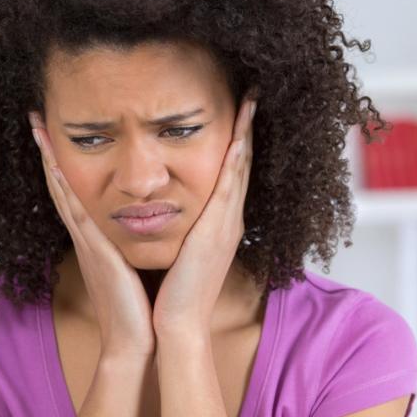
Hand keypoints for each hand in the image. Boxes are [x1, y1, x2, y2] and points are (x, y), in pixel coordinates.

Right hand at [28, 111, 155, 360]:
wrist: (138, 344)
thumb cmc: (141, 310)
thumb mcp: (134, 269)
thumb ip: (130, 249)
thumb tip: (144, 231)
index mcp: (98, 240)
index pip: (76, 193)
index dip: (63, 164)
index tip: (55, 134)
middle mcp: (87, 237)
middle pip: (62, 185)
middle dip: (48, 152)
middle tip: (36, 118)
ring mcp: (88, 244)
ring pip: (63, 192)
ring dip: (49, 159)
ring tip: (37, 128)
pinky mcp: (96, 252)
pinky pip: (77, 214)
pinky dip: (63, 189)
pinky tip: (56, 166)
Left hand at [151, 93, 256, 338]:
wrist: (176, 324)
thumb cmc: (172, 293)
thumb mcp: (179, 253)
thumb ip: (179, 231)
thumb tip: (164, 212)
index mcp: (217, 224)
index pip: (229, 172)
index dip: (236, 140)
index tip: (236, 110)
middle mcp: (228, 219)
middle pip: (241, 162)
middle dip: (247, 126)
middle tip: (252, 92)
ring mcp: (227, 223)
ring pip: (239, 166)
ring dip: (245, 131)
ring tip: (249, 99)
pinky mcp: (219, 229)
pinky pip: (229, 184)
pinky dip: (236, 156)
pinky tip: (239, 132)